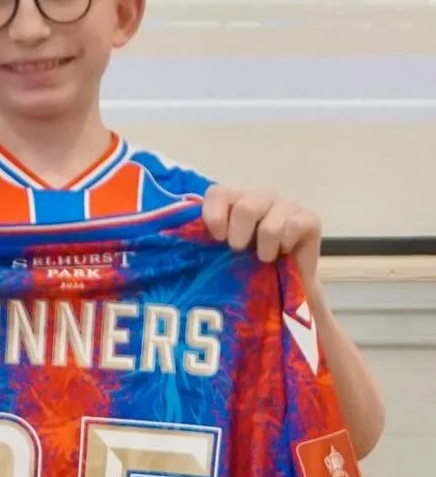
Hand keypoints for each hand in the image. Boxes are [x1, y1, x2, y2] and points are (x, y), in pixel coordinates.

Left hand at [202, 186, 321, 288]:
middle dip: (239, 236)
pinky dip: (285, 245)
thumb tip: (167, 239)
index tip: (216, 237)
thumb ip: (201, 240)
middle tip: (239, 251)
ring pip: (270, 223)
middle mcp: (260, 196)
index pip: (217, 192)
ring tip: (263, 258)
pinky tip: (285, 252)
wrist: (283, 285)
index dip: (214, 214)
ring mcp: (286, 204)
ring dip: (264, 248)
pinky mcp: (309, 217)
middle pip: (246, 206)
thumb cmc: (246, 266)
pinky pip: (295, 226)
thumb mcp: (218, 252)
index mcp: (234, 200)